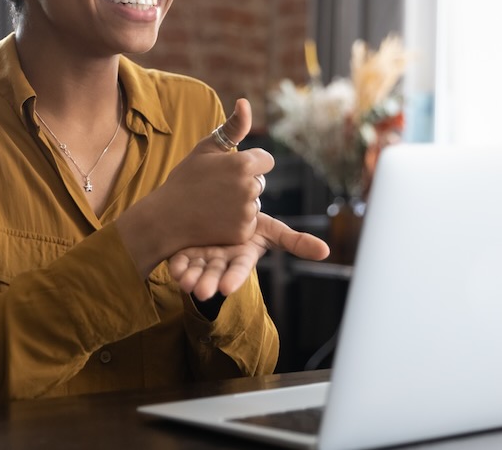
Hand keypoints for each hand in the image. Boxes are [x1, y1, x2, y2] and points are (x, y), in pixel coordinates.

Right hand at [117, 98, 325, 277]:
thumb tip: (245, 102)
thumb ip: (233, 127)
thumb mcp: (206, 148)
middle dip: (244, 183)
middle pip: (260, 182)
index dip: (250, 163)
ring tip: (213, 204)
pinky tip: (215, 219)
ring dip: (240, 203)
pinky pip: (248, 222)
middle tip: (216, 188)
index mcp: (244, 164)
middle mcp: (250, 188)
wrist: (166, 218)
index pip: (266, 160)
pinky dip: (236, 222)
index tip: (229, 169)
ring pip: (254, 203)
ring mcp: (247, 212)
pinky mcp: (243, 233)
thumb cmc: (185, 179)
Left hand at [168, 216, 329, 299]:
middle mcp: (222, 260)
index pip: (240, 269)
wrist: (221, 210)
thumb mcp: (272, 230)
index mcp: (242, 255)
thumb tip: (326, 251)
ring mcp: (203, 257)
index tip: (226, 290)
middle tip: (201, 292)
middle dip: (209, 283)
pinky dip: (177, 265)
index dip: (234, 278)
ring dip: (191, 278)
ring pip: (197, 271)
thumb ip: (296, 242)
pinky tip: (174, 268)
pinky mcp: (186, 252)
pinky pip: (180, 260)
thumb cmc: (250, 224)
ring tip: (185, 283)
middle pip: (216, 274)